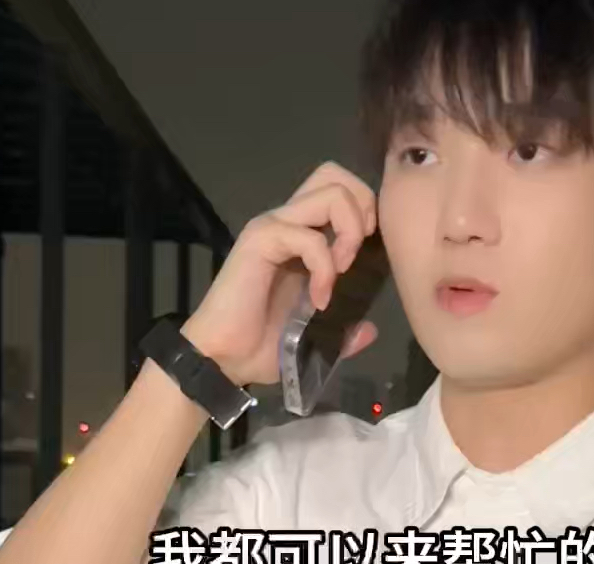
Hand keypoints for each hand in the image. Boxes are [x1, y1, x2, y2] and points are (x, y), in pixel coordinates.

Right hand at [181, 161, 379, 386]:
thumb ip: (345, 330)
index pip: (340, 189)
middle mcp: (289, 222)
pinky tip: (319, 299)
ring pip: (331, 192)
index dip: (365, 212)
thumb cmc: (264, 344)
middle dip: (363, 208)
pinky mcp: (261, 241)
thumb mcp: (317, 337)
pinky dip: (326, 268)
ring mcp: (274, 227)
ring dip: (350, 232)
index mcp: (302, 235)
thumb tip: (368, 330)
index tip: (366, 255)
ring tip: (342, 271)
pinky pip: (310, 237)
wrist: (225, 358)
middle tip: (357, 252)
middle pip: (335, 175)